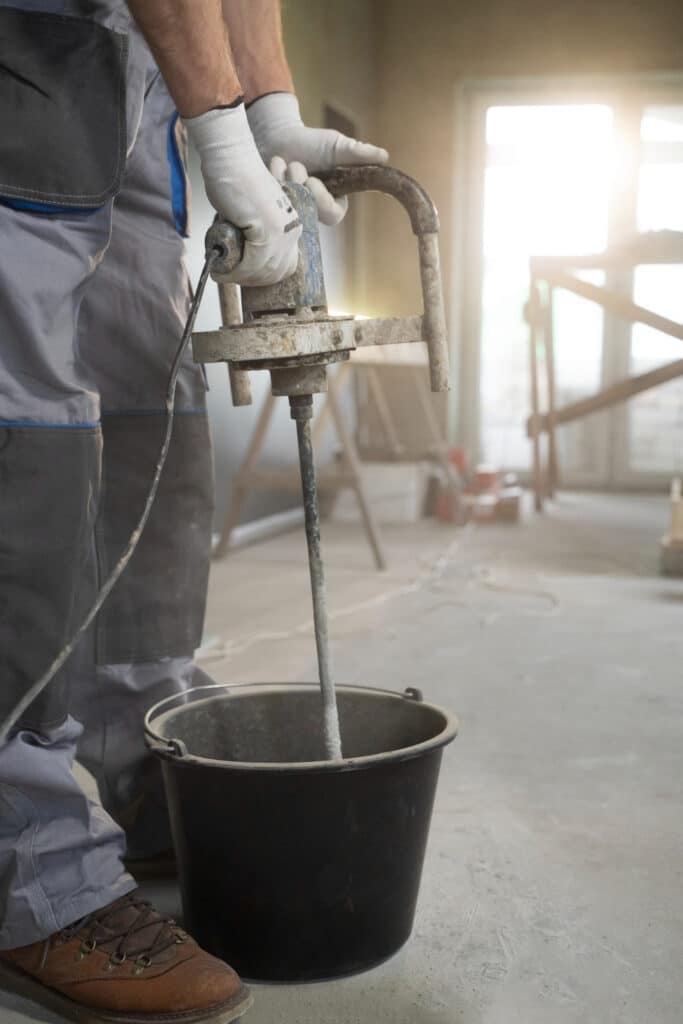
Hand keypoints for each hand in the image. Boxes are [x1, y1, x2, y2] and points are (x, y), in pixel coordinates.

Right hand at [183, 104, 301, 285]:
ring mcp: (282, 230)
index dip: (264, 276)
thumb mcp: (251, 213)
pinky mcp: (268, 231)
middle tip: (228, 276)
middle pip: (275, 272)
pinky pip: (251, 263)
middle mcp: (292, 228)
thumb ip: (254, 234)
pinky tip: (220, 271)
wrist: (232, 158)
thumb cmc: (235, 180)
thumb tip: (242, 257)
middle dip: (250, 279)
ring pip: (263, 270)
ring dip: (239, 277)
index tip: (244, 276)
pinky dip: (234, 271)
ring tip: (221, 273)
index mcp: (292, 224)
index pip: (286, 265)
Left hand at [247, 93, 388, 226]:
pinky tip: (275, 164)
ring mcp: (292, 210)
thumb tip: (384, 157)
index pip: (333, 216)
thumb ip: (358, 154)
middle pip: (311, 216)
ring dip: (287, 179)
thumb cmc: (311, 142)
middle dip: (301, 188)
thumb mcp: (337, 146)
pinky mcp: (272, 207)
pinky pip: (271, 201)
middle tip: (297, 166)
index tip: (312, 182)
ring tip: (287, 163)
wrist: (280, 135)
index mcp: (333, 201)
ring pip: (290, 208)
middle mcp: (313, 211)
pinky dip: (273, 176)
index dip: (322, 201)